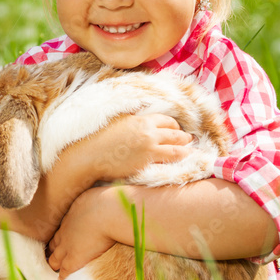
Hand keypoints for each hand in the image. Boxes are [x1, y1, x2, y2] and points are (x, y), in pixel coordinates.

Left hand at [47, 187, 117, 279]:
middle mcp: (64, 233)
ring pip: (54, 259)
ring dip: (54, 264)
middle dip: (52, 251)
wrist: (107, 213)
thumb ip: (88, 201)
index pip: (59, 230)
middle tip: (52, 256)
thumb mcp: (92, 195)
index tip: (60, 240)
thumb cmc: (104, 201)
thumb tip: (93, 199)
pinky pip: (64, 271)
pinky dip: (62, 276)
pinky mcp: (74, 259)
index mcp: (68, 217)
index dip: (59, 237)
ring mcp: (67, 247)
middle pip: (53, 245)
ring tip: (54, 269)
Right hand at [68, 113, 193, 183]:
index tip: (177, 129)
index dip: (174, 125)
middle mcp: (148, 131)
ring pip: (176, 147)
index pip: (166, 120)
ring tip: (190, 151)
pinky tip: (183, 161)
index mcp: (141, 119)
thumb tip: (140, 118)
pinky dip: (178, 159)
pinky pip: (169, 160)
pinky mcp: (147, 161)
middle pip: (174, 133)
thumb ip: (133, 119)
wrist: (90, 154)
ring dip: (185, 148)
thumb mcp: (118, 121)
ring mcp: (149, 147)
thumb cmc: (99, 138)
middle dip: (183, 136)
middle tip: (189, 139)